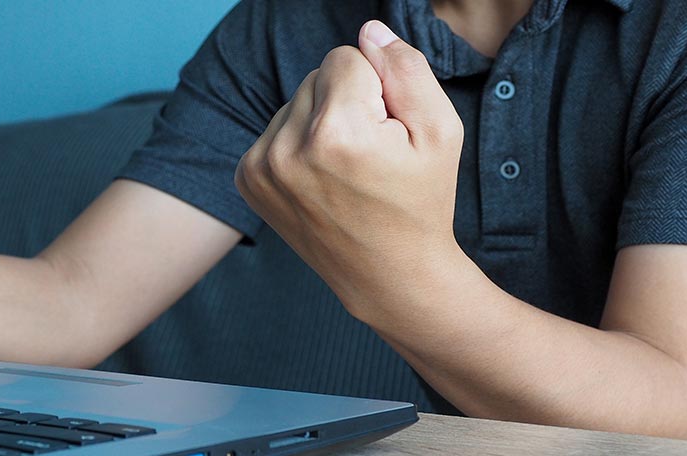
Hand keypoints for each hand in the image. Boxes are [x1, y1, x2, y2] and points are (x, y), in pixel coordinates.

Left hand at [234, 21, 464, 318]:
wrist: (388, 277)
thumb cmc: (420, 203)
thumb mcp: (440, 131)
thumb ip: (406, 69)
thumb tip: (368, 33)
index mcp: (337, 132)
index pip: (346, 56)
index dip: (376, 87)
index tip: (386, 133)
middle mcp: (288, 148)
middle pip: (316, 76)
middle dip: (346, 102)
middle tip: (369, 155)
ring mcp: (261, 167)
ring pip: (294, 101)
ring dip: (320, 122)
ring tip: (345, 169)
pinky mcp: (246, 178)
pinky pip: (276, 129)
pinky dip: (298, 144)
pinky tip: (321, 178)